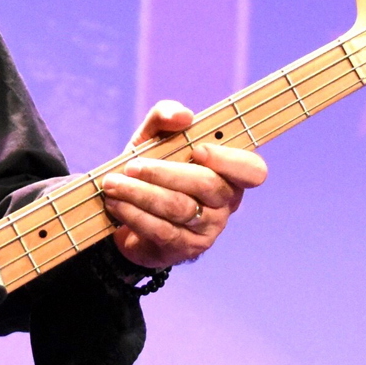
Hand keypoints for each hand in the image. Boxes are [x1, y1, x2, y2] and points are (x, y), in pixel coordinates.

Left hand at [98, 101, 267, 270]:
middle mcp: (226, 202)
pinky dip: (134, 214)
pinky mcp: (185, 248)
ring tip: (113, 183)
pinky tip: (115, 204)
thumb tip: (182, 116)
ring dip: (141, 194)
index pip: (252, 170)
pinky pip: (161, 230)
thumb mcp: (155, 138)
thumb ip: (166, 118)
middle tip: (131, 166)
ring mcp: (208, 229)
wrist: (130, 216)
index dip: (229, 160)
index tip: (197, 149)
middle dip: (165, 173)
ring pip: (180, 208)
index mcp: (230, 172)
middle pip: (207, 185)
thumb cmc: (153, 169)